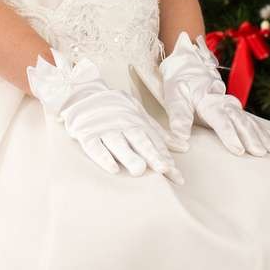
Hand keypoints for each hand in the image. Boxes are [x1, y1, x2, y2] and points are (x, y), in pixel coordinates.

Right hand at [26, 49, 185, 182]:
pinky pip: (95, 146)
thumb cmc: (118, 111)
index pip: (154, 141)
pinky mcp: (87, 134)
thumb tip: (184, 147)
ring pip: (118, 143)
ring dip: (129, 156)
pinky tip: (112, 169)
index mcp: (137, 121)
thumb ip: (160, 135)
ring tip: (140, 170)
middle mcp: (123, 124)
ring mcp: (105, 128)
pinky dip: (103, 157)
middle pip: (139, 140)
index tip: (177, 176)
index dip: (165, 157)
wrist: (84, 93)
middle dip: (152, 154)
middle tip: (163, 168)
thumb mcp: (140, 118)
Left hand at [157, 31, 269, 157]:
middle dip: (252, 137)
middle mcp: (225, 103)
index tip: (238, 150)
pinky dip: (268, 133)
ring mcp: (234, 107)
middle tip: (260, 153)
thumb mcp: (174, 97)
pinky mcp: (238, 112)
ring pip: (251, 122)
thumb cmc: (181, 86)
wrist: (190, 69)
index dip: (229, 134)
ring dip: (263, 136)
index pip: (221, 119)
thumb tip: (180, 138)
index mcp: (209, 101)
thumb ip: (179, 117)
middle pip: (241, 121)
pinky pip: (255, 123)